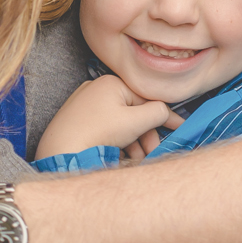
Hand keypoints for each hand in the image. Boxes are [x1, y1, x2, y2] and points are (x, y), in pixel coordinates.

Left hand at [35, 74, 182, 161]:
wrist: (60, 152)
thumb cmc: (98, 133)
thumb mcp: (135, 122)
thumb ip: (158, 113)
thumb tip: (165, 112)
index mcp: (112, 82)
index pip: (146, 99)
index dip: (165, 116)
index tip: (180, 128)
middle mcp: (97, 89)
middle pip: (133, 113)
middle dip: (145, 135)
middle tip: (152, 153)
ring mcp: (85, 104)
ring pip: (120, 122)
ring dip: (133, 142)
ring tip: (136, 160)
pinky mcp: (78, 120)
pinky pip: (106, 127)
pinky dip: (117, 141)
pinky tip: (120, 156)